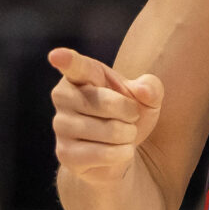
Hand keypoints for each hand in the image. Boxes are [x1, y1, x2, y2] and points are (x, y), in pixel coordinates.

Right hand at [48, 48, 163, 187]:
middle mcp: (63, 96)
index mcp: (82, 75)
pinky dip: (121, 154)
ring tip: (123, 135)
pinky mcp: (64, 153)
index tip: (57, 56)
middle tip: (129, 117)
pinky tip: (117, 152)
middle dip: (129, 113)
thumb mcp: (147, 99)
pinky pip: (103, 154)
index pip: (75, 66)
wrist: (117, 153)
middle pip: (103, 102)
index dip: (66, 60)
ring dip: (127, 135)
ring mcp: (60, 125)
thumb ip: (151, 88)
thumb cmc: (127, 116)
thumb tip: (143, 91)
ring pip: (108, 131)